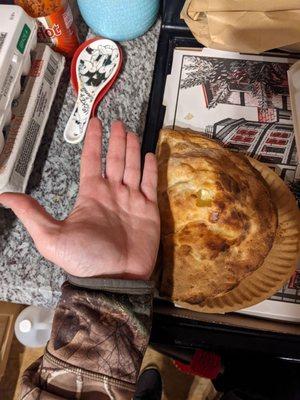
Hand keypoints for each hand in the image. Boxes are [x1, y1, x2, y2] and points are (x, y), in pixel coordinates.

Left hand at [0, 118, 159, 279]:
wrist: (115, 280)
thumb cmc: (85, 261)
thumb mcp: (50, 237)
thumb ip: (32, 214)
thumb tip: (5, 197)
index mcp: (91, 196)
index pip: (92, 160)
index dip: (94, 141)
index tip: (95, 124)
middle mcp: (112, 194)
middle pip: (115, 159)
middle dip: (117, 140)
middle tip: (119, 124)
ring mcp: (132, 200)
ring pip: (133, 166)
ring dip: (132, 149)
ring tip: (131, 133)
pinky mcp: (149, 210)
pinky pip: (150, 183)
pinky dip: (150, 169)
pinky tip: (149, 156)